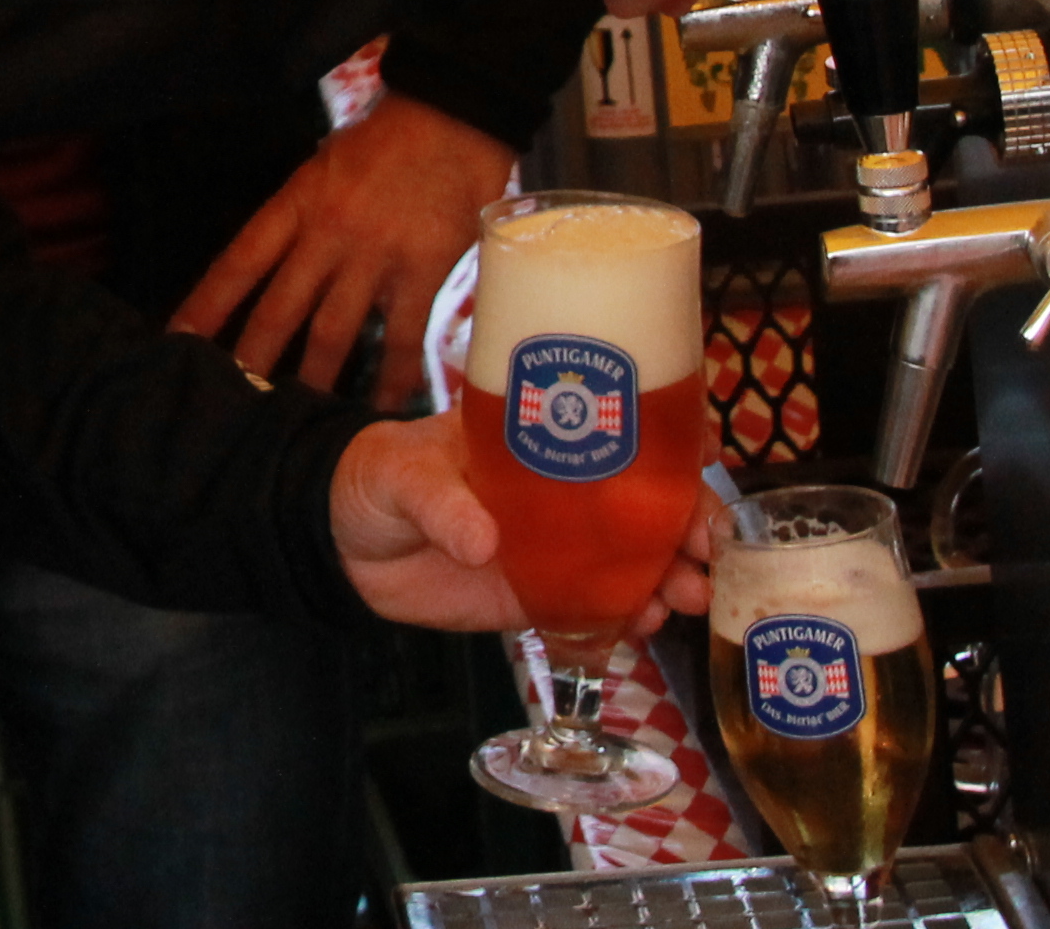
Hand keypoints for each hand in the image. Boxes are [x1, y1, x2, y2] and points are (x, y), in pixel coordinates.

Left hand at [172, 95, 511, 396]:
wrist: (454, 114)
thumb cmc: (387, 136)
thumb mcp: (324, 162)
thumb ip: (303, 211)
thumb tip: (280, 252)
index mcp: (296, 202)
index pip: (238, 262)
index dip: (205, 305)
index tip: (176, 341)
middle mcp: (327, 234)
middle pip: (277, 310)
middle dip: (250, 360)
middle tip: (227, 405)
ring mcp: (374, 257)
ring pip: (332, 334)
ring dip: (313, 381)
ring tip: (295, 423)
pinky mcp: (422, 273)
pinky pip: (402, 338)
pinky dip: (392, 379)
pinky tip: (382, 409)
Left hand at [327, 414, 722, 633]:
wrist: (343, 544)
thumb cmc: (376, 477)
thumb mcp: (401, 472)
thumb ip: (440, 502)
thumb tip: (483, 540)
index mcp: (537, 435)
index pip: (617, 424)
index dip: (670, 435)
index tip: (704, 454)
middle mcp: (561, 488)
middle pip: (644, 497)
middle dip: (688, 519)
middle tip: (706, 549)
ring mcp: (556, 543)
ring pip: (634, 555)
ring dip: (671, 572)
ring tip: (687, 594)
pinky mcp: (540, 592)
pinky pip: (598, 606)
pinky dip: (628, 615)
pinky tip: (645, 625)